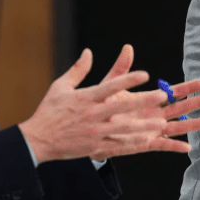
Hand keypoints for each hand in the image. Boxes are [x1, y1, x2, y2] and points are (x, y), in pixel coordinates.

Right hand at [19, 46, 192, 162]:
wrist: (37, 139)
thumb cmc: (49, 111)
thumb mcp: (60, 86)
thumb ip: (77, 70)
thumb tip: (88, 52)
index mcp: (85, 98)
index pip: (110, 86)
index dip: (128, 80)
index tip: (145, 74)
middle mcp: (92, 114)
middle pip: (122, 107)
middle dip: (143, 101)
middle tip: (162, 96)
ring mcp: (94, 132)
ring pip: (124, 129)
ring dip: (144, 126)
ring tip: (161, 123)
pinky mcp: (94, 147)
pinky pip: (117, 145)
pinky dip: (133, 142)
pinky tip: (147, 139)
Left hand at [94, 46, 199, 159]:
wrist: (88, 128)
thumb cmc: (100, 106)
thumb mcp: (111, 86)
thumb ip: (121, 69)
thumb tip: (128, 48)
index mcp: (150, 100)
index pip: (173, 92)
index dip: (189, 87)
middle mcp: (154, 114)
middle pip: (180, 108)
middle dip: (197, 102)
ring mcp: (151, 129)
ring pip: (176, 126)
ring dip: (192, 124)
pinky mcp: (144, 143)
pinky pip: (161, 145)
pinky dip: (173, 146)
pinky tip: (187, 147)